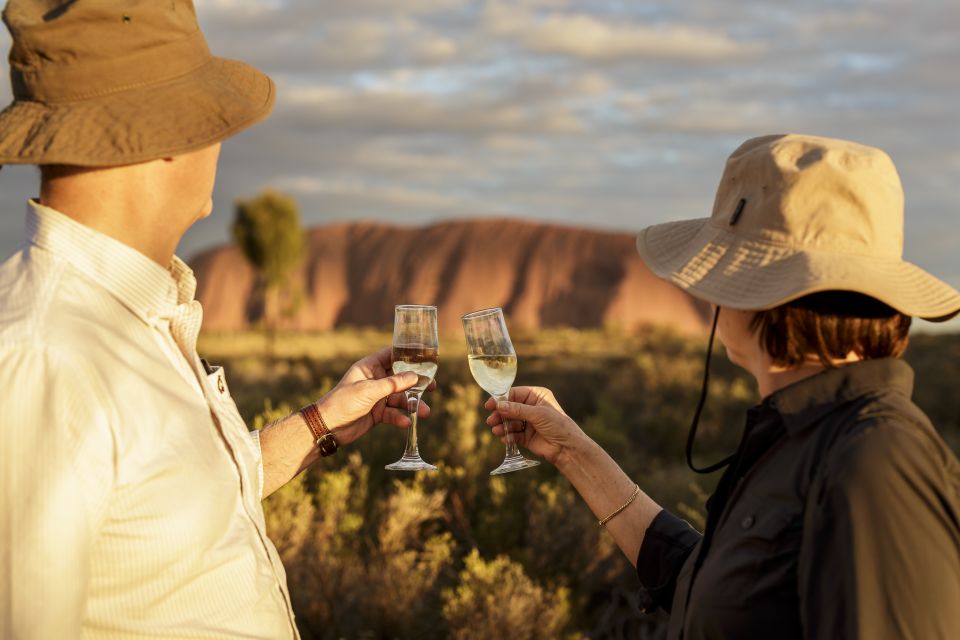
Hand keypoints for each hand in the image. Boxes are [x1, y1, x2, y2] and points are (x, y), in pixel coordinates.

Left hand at [315, 347, 435, 446]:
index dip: (407, 355)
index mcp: (369, 367)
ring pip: (399, 398)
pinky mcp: (377, 413)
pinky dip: (400, 418)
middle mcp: (374, 380)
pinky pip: (393, 413)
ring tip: (424, 412)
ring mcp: (376, 397)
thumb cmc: (344, 402)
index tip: (425, 357)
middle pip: (400, 378)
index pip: (390, 355)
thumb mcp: (369, 390)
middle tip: (433, 386)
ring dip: (412, 404)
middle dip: (416, 383)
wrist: (328, 426)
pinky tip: (406, 422)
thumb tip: (415, 376)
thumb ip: (393, 383)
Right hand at [484, 386, 583, 465]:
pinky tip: (506, 439)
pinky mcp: (525, 436)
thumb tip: (499, 405)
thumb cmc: (558, 425)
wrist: (567, 448)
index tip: (490, 405)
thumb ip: (517, 410)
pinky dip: (508, 436)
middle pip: (509, 408)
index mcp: (536, 396)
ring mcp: (527, 422)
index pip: (514, 394)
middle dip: (500, 415)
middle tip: (492, 420)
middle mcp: (531, 407)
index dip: (501, 399)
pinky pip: (513, 434)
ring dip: (502, 426)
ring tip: (497, 431)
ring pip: (509, 422)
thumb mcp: (538, 414)